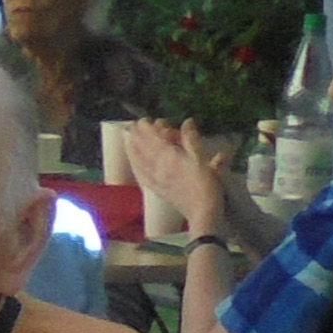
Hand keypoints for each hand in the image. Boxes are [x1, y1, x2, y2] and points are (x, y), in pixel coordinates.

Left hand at [124, 117, 223, 231]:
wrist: (201, 212)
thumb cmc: (205, 184)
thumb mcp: (201, 158)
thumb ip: (191, 139)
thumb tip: (187, 122)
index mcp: (166, 156)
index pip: (150, 136)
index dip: (146, 126)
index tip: (146, 119)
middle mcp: (155, 166)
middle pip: (140, 147)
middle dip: (137, 135)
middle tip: (137, 126)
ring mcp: (153, 178)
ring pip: (137, 160)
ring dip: (131, 148)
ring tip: (128, 140)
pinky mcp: (155, 189)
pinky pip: (140, 175)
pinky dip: (134, 166)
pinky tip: (134, 163)